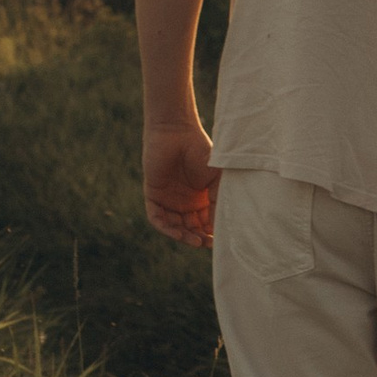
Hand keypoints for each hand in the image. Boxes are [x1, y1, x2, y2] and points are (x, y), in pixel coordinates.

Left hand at [144, 122, 218, 247]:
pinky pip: (157, 217)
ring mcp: (169, 200)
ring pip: (175, 227)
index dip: (213, 233)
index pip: (207, 223)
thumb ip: (220, 200)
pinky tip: (178, 233)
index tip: (221, 240)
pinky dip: (166, 228)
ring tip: (194, 240)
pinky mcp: (153, 196)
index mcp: (203, 199)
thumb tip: (222, 225)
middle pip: (191, 229)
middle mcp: (186, 202)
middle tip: (206, 244)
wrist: (176, 132)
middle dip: (199, 238)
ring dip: (184, 236)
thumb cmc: (201, 152)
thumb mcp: (217, 178)